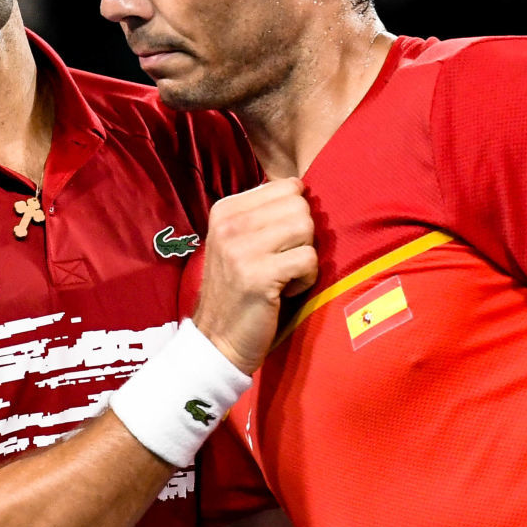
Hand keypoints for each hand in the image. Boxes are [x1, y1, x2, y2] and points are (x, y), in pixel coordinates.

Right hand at [192, 179, 318, 372]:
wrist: (217, 341)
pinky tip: (284, 292)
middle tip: (281, 263)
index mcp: (225, 210)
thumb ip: (264, 213)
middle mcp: (229, 223)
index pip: (287, 187)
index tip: (275, 246)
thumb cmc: (239, 291)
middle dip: (302, 237)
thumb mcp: (240, 242)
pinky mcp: (258, 275)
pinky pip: (309, 259)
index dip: (294, 218)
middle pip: (300, 206)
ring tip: (282, 276)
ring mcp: (241, 248)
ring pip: (307, 228)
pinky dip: (306, 279)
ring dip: (305, 257)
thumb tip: (300, 185)